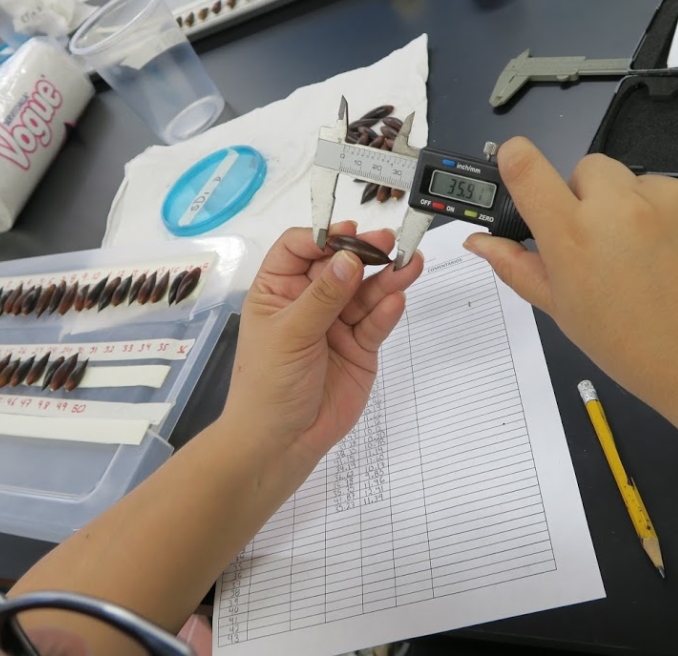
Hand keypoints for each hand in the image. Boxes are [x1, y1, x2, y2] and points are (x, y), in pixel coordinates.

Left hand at [224, 221, 423, 462]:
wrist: (281, 442)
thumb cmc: (268, 384)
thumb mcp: (291, 333)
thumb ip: (324, 296)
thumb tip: (350, 259)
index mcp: (278, 290)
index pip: (299, 248)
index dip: (323, 238)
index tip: (348, 235)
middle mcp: (308, 302)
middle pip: (339, 266)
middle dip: (364, 254)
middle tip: (389, 242)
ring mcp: (335, 324)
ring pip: (364, 293)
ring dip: (386, 278)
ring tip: (409, 263)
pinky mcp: (359, 348)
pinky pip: (375, 323)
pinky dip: (387, 311)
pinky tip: (397, 298)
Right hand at [464, 138, 677, 426]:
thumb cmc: (641, 352)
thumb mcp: (567, 314)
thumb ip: (519, 268)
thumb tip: (481, 241)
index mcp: (574, 237)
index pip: (526, 167)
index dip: (516, 158)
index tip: (517, 162)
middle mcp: (621, 207)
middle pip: (587, 170)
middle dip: (587, 198)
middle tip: (604, 246)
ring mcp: (674, 198)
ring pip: (638, 183)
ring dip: (638, 210)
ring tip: (655, 263)